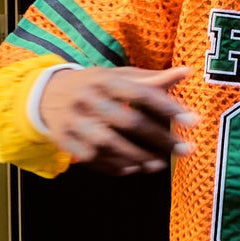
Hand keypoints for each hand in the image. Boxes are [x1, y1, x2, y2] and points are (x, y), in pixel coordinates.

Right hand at [39, 64, 199, 174]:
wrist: (45, 94)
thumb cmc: (94, 85)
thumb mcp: (118, 77)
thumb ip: (152, 79)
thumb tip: (187, 72)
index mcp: (104, 79)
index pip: (140, 93)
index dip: (168, 107)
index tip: (193, 121)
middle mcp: (87, 99)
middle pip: (128, 122)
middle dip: (160, 138)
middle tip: (186, 150)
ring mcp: (73, 121)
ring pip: (109, 144)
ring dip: (138, 157)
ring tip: (159, 165)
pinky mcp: (64, 140)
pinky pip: (92, 158)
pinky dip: (114, 166)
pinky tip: (134, 169)